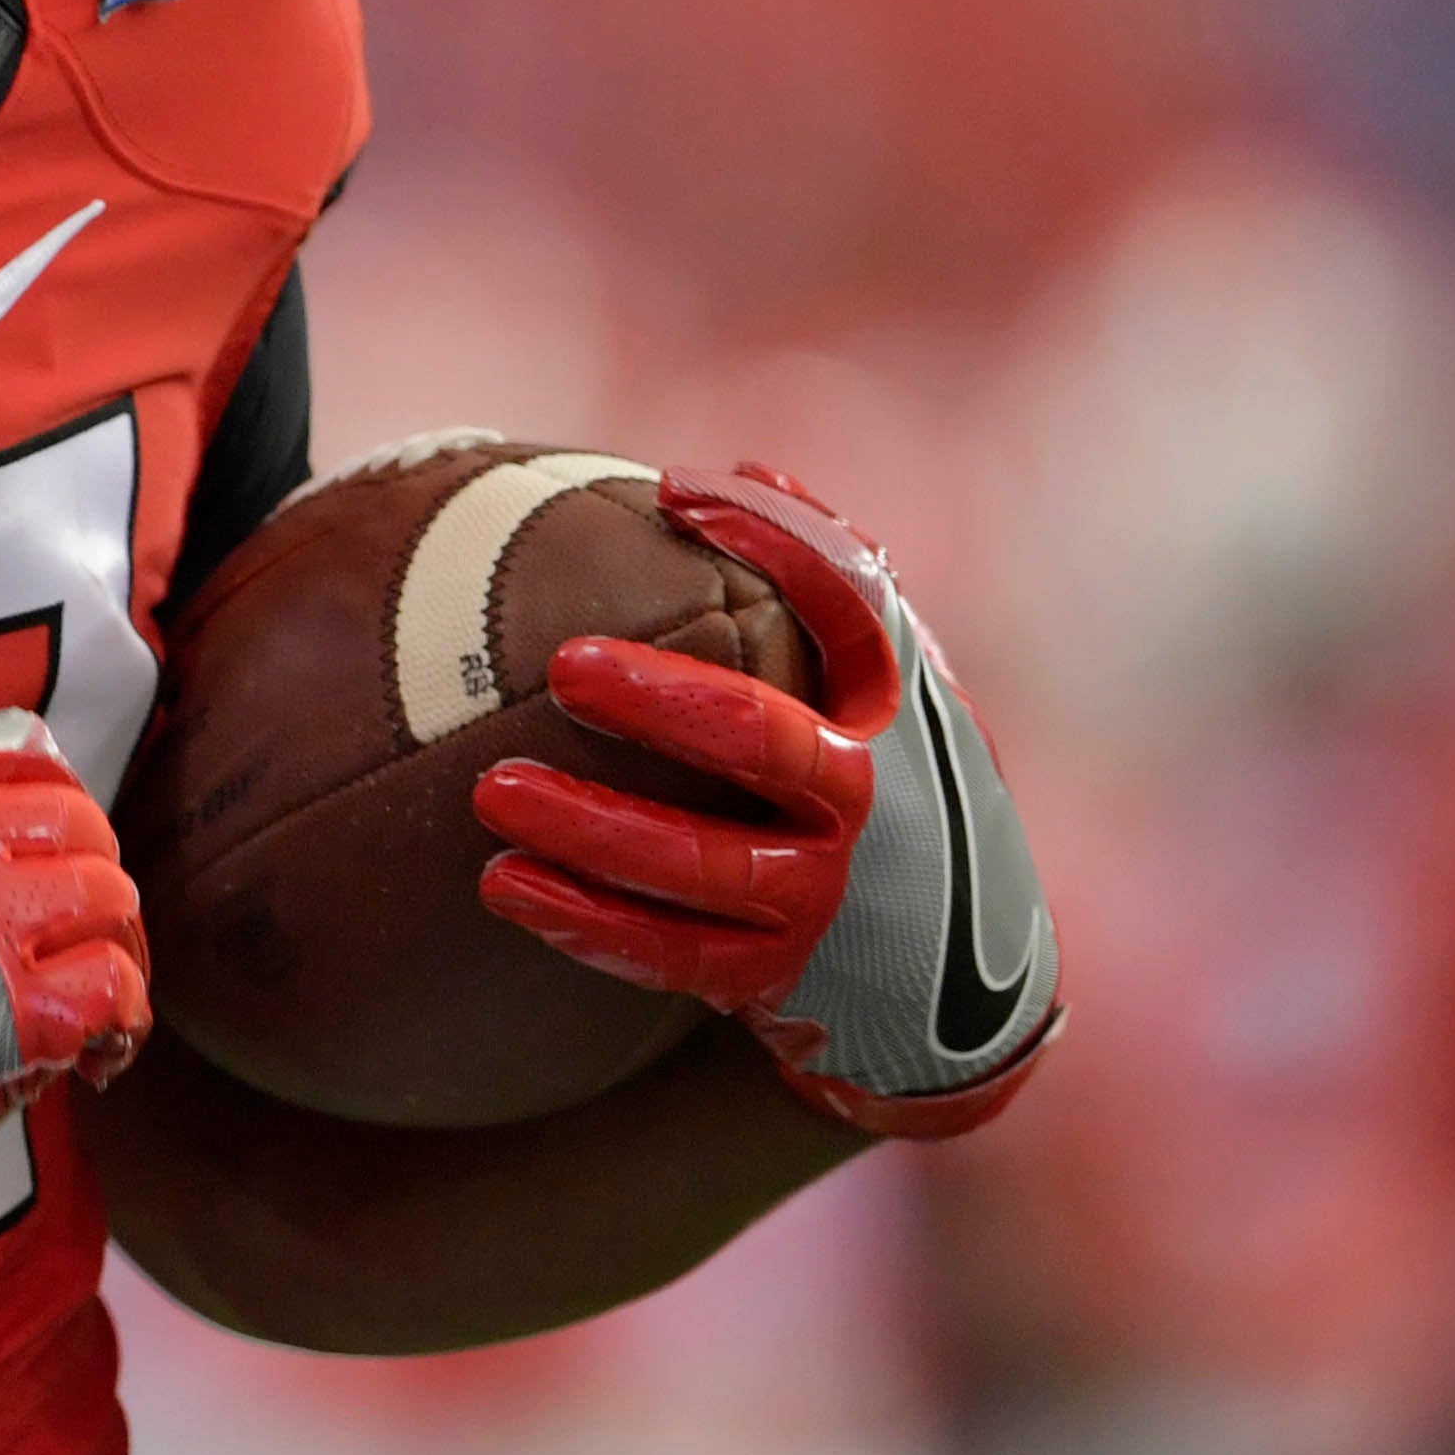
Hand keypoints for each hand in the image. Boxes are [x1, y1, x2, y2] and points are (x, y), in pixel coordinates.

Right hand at [0, 578, 151, 1265]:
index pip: (28, 749)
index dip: (41, 814)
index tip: (19, 871)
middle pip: (85, 827)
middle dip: (80, 892)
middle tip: (47, 951)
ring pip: (113, 902)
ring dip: (102, 959)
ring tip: (64, 1005)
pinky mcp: (17, 1011)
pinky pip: (121, 987)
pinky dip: (115, 1026)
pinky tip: (79, 1053)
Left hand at [468, 464, 1060, 1138]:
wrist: (962, 987)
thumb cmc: (898, 792)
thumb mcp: (896, 696)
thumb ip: (835, 590)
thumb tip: (747, 468)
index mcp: (894, 710)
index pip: (852, 604)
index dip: (774, 537)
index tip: (672, 487)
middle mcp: (870, 801)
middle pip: (763, 742)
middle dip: (661, 701)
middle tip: (563, 666)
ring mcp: (826, 896)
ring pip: (701, 865)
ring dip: (594, 828)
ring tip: (492, 791)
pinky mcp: (778, 976)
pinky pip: (671, 955)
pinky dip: (586, 923)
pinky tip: (504, 884)